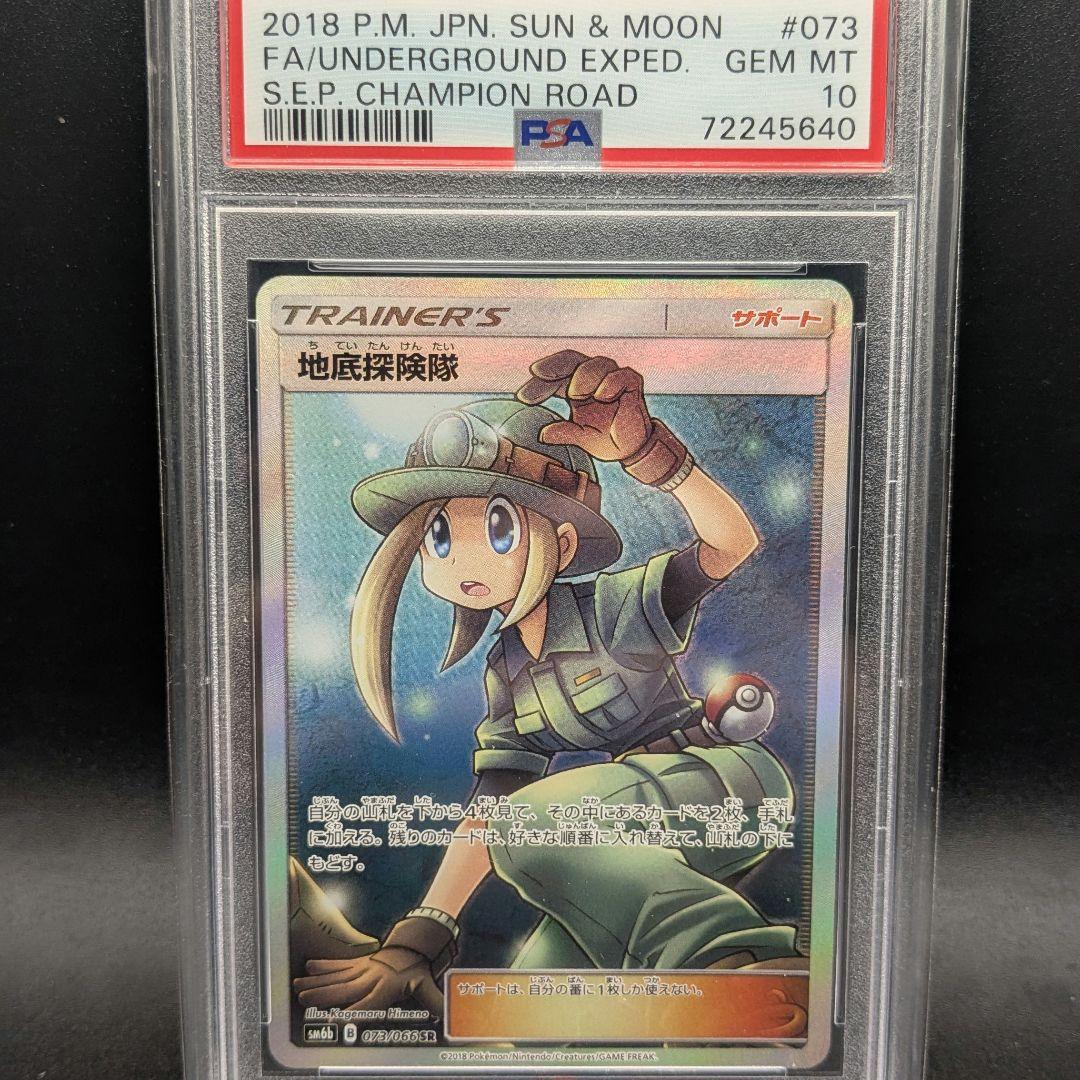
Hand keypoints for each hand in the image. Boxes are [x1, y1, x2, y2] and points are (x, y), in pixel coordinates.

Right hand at [293, 946, 443, 1015]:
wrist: (414, 944)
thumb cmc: (418, 970)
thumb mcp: (427, 986)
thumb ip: (435, 1002)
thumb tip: (448, 1014)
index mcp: (386, 987)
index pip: (369, 1003)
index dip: (354, 1011)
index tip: (338, 1018)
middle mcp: (371, 978)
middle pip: (345, 989)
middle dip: (324, 994)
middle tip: (304, 998)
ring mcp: (363, 969)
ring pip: (337, 976)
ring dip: (317, 981)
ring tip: (300, 986)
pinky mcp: (358, 963)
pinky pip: (338, 964)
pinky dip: (323, 965)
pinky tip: (308, 966)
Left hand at [516, 350, 651, 461]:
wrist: (632, 448)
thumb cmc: (605, 437)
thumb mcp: (580, 436)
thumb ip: (563, 432)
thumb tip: (542, 434)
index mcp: (577, 387)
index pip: (556, 377)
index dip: (539, 384)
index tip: (523, 396)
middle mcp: (594, 378)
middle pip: (572, 360)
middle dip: (554, 365)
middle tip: (539, 374)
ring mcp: (613, 378)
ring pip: (597, 363)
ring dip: (583, 375)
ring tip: (574, 394)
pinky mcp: (631, 384)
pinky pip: (621, 375)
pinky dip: (610, 383)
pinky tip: (601, 396)